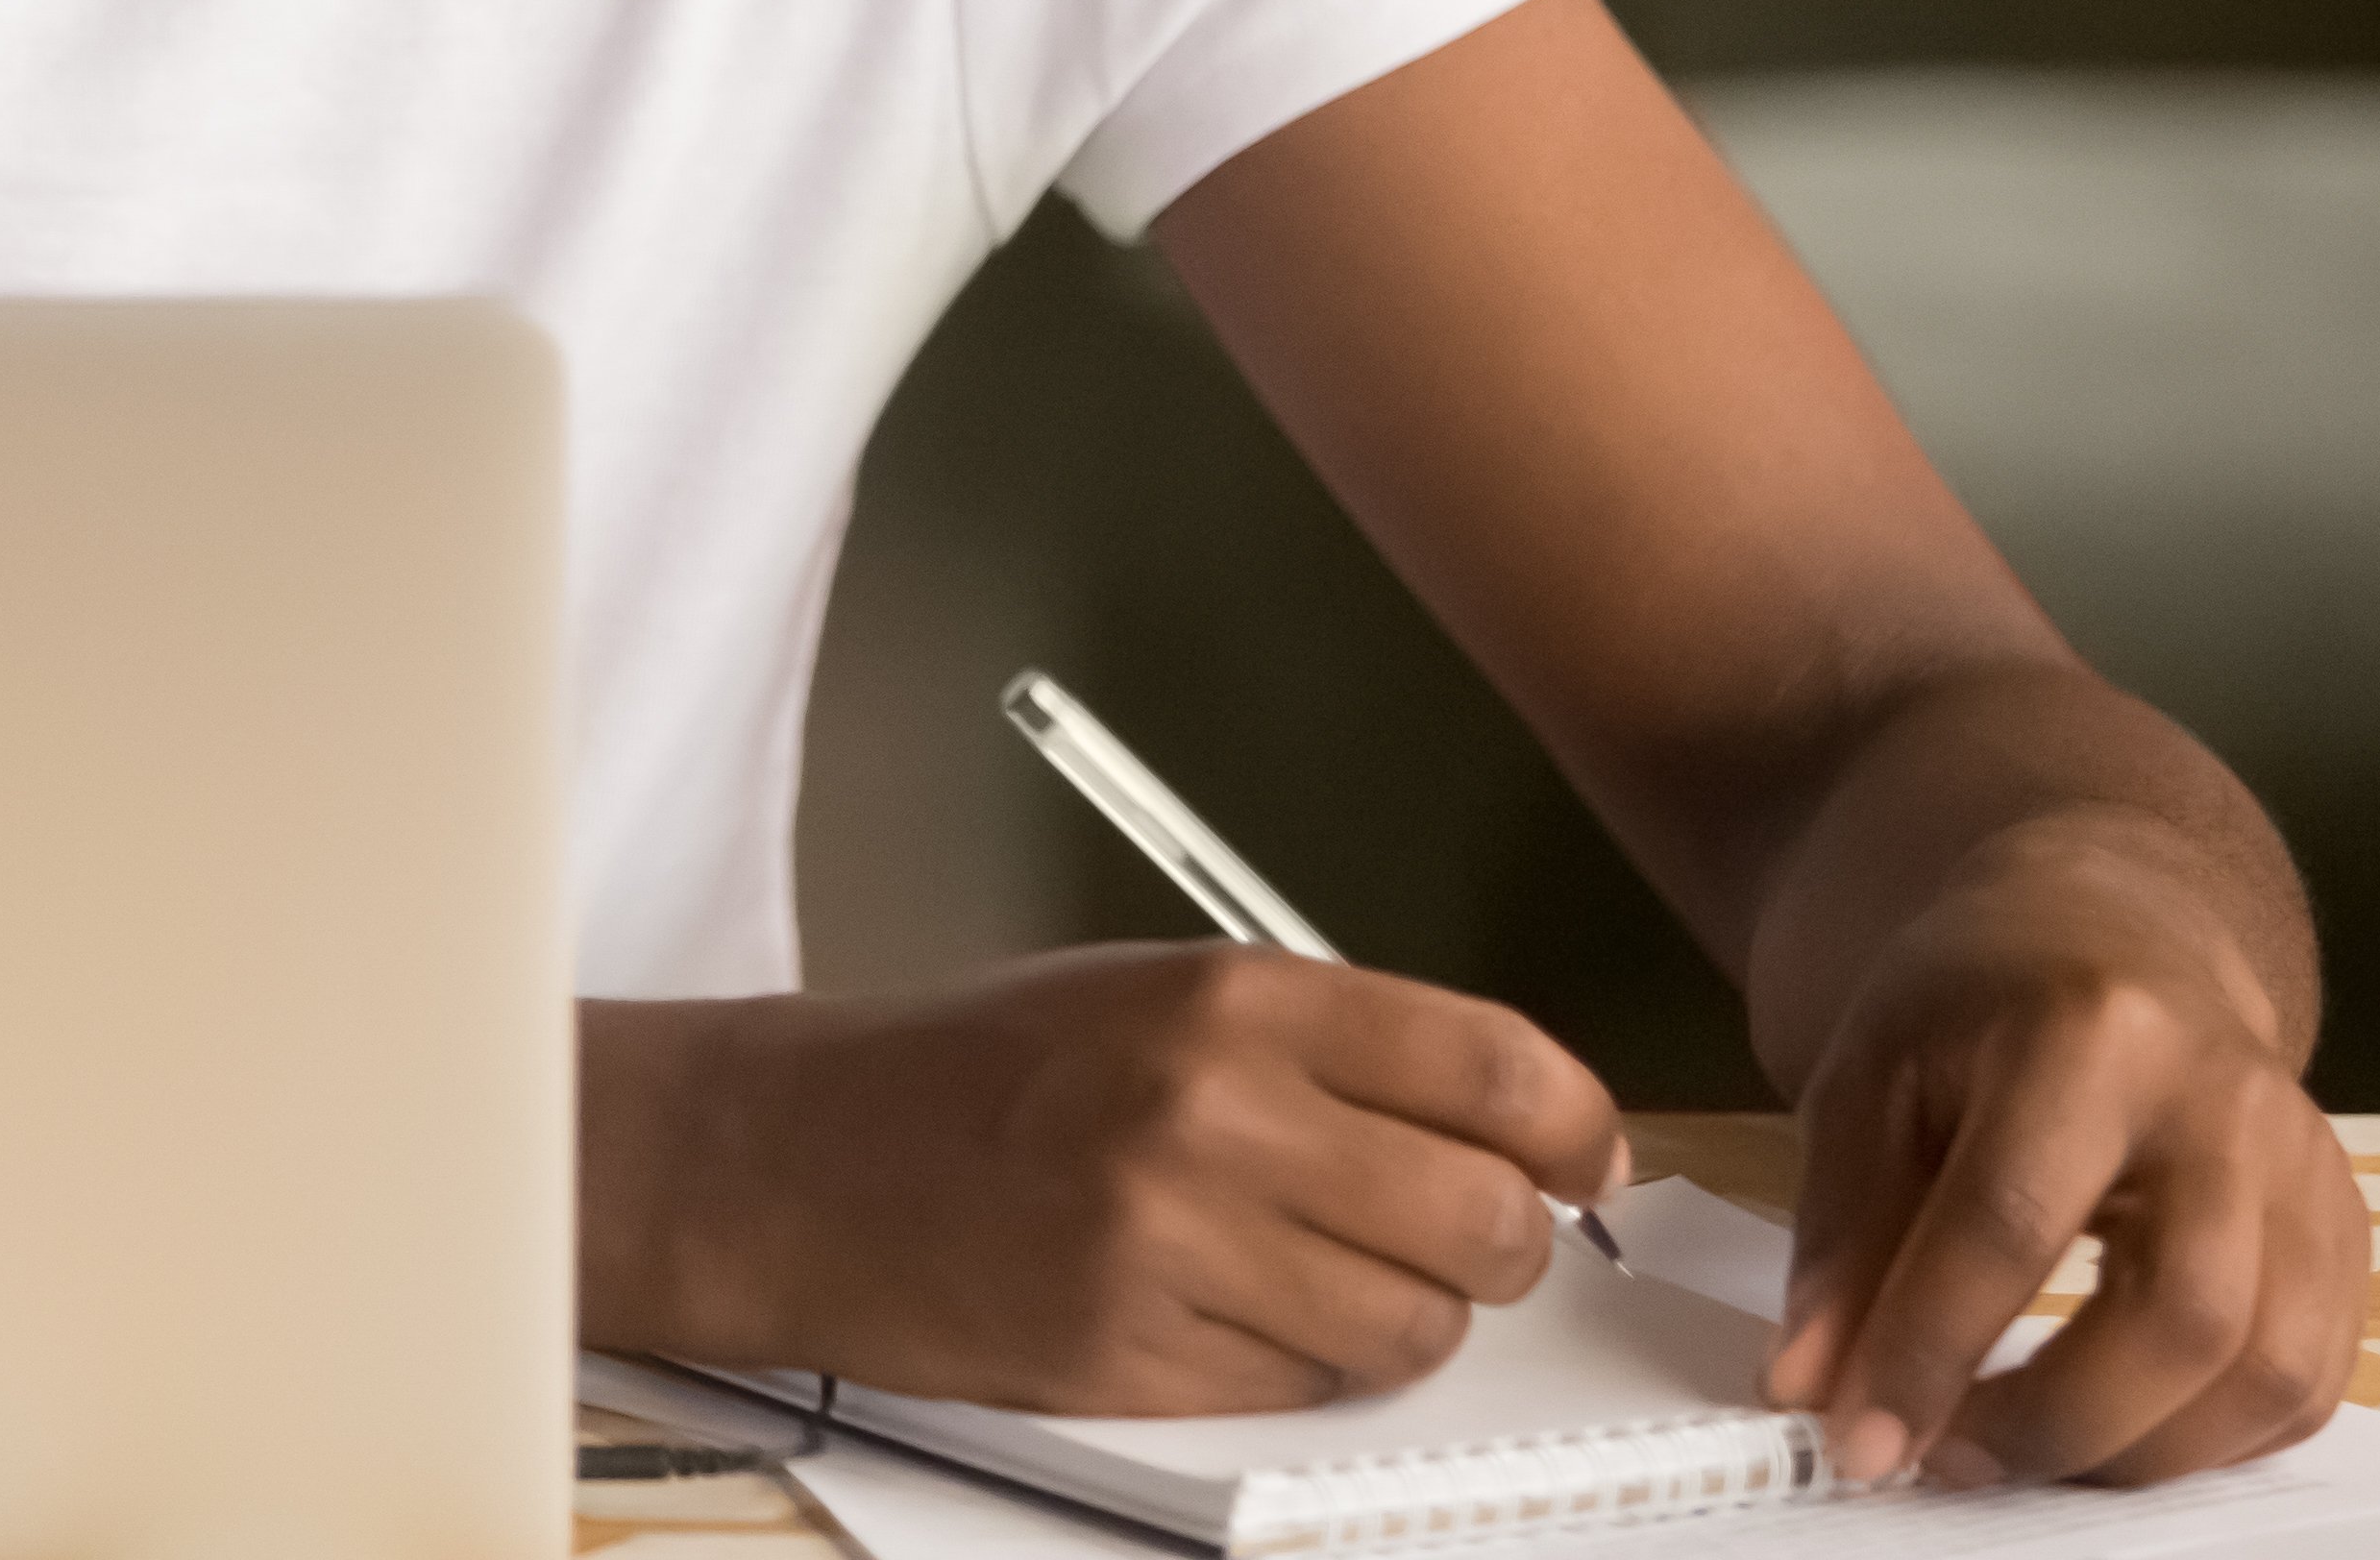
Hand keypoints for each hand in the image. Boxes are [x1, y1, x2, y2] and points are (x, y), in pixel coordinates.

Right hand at [585, 945, 1626, 1412]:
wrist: (796, 1156)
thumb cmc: (976, 1070)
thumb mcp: (1156, 991)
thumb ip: (1327, 1045)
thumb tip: (1509, 1122)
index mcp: (1232, 996)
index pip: (1498, 1069)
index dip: (1576, 1130)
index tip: (1582, 1159)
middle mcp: (1213, 1112)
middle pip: (1486, 1219)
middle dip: (1500, 1243)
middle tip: (1460, 1234)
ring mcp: (1173, 1244)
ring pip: (1415, 1327)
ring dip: (1403, 1318)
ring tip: (1323, 1275)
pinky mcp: (1134, 1357)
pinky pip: (1309, 1388)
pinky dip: (1301, 1366)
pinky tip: (1229, 1312)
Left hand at [1765, 834, 2370, 1487]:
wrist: (2113, 933)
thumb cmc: (1977, 1008)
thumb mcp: (1869, 1080)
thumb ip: (1842, 1239)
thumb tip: (1811, 1390)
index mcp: (2091, 1031)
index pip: (2012, 1222)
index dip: (1930, 1351)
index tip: (1863, 1445)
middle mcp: (2227, 1100)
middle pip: (2180, 1316)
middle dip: (2054, 1424)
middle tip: (1948, 1459)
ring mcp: (2308, 1167)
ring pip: (2268, 1370)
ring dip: (2137, 1453)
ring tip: (2023, 1451)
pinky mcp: (2347, 1228)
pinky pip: (2311, 1384)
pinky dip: (2212, 1442)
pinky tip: (2118, 1427)